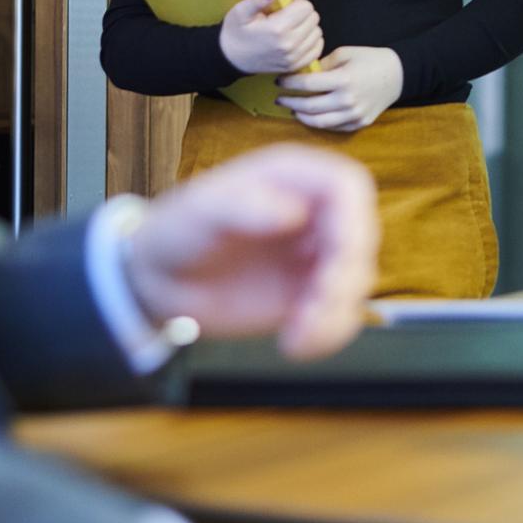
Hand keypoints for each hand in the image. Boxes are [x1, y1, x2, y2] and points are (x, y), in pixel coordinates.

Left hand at [125, 144, 378, 359]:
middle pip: (362, 238)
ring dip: (336, 314)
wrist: (160, 281)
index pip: (349, 187)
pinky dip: (327, 335)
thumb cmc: (177, 231)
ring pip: (358, 281)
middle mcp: (314, 212)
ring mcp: (316, 254)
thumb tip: (295, 210)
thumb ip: (243, 206)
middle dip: (346, 279)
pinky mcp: (312, 294)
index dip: (355, 220)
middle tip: (313, 309)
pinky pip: (341, 315)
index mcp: (294, 177)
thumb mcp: (201, 213)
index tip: (338, 257)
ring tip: (296, 337)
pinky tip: (292, 344)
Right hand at [218, 0, 322, 74]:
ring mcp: (294, 58)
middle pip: (314, 18)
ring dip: (308, 27)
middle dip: (303, 13)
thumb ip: (258, 0)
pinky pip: (317, 49)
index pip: (306, 7)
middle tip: (287, 15)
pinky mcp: (295, 66)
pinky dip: (311, 41)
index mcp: (277, 29)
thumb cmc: (235, 33)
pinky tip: (298, 38)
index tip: (286, 4)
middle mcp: (289, 45)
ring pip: (317, 33)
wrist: (231, 59)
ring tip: (290, 27)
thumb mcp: (240, 11)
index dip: (297, 1)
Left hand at [278, 45, 403, 131]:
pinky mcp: (359, 123)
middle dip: (290, 101)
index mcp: (343, 80)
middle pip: (309, 106)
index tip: (279, 80)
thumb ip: (322, 65)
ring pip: (319, 122)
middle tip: (279, 98)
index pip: (307, 84)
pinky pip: (333, 127)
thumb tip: (302, 74)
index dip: (289, 83)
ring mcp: (354, 115)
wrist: (398, 74)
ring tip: (292, 108)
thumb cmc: (370, 59)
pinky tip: (310, 116)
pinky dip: (318, 123)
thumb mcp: (345, 53)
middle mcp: (347, 100)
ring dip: (301, 116)